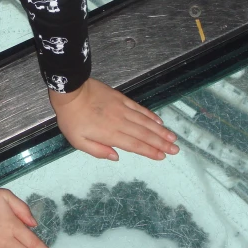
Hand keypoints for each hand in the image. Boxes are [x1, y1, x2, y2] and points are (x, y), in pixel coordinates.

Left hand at [49, 77, 178, 160]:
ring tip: (172, 137)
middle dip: (161, 143)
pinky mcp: (121, 98)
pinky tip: (158, 121)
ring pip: (145, 122)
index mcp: (110, 134)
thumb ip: (98, 150)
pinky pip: (139, 108)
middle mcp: (120, 122)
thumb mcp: (78, 141)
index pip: (134, 145)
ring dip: (160, 130)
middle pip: (144, 134)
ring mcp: (122, 109)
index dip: (150, 151)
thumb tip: (116, 157)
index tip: (162, 156)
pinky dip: (150, 115)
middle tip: (175, 149)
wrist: (71, 91)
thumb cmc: (72, 118)